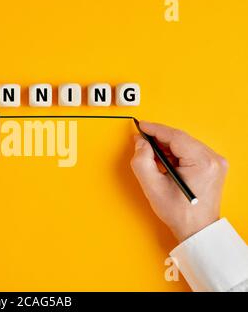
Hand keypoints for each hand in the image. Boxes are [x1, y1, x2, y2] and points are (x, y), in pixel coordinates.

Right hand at [130, 121, 228, 242]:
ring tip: (151, 155)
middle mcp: (213, 159)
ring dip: (167, 147)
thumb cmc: (179, 213)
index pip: (175, 136)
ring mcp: (215, 162)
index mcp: (202, 162)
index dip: (155, 129)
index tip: (141, 126)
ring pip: (185, 144)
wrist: (197, 229)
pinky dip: (175, 154)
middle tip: (141, 142)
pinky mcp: (212, 166)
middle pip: (180, 139)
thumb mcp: (153, 187)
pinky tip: (164, 162)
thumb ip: (142, 161)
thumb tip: (140, 143)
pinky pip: (190, 152)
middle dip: (159, 139)